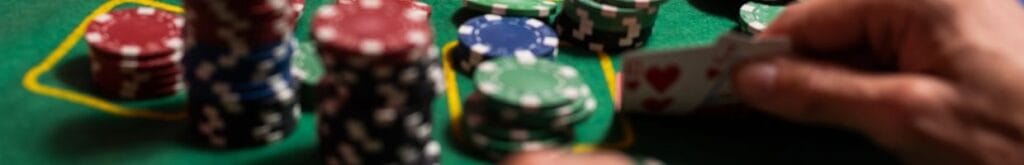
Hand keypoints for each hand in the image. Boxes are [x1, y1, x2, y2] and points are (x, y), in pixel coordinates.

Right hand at [732, 0, 1023, 163]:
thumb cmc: (1008, 140)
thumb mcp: (903, 118)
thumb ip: (818, 93)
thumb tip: (747, 79)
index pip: (810, 14)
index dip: (767, 54)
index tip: (731, 92)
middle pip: (833, 24)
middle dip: (802, 69)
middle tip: (771, 113)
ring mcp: (945, 15)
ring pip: (858, 43)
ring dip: (834, 82)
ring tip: (833, 121)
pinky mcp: (958, 41)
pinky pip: (890, 53)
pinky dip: (867, 84)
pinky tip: (871, 114)